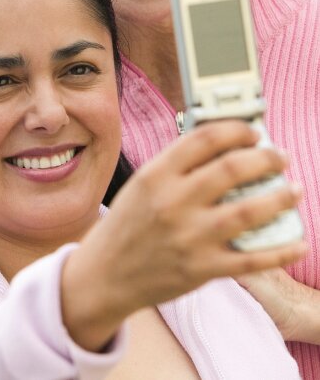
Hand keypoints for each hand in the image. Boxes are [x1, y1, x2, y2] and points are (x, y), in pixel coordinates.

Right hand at [62, 120, 304, 350]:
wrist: (105, 273)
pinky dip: (282, 251)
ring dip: (281, 198)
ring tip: (293, 191)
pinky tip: (298, 243)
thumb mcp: (140, 186)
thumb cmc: (126, 226)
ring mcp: (189, 237)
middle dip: (267, 159)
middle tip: (280, 158)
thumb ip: (175, 167)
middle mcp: (172, 203)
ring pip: (249, 211)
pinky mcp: (202, 268)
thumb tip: (223, 148)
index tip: (253, 133)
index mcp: (155, 176)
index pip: (204, 139)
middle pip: (232, 169)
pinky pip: (252, 259)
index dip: (237, 130)